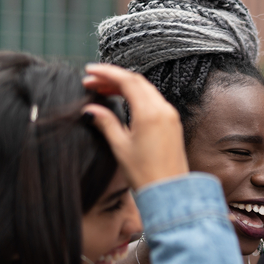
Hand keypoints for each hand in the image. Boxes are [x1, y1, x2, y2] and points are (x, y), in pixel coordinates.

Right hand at [81, 63, 188, 189]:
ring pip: (146, 90)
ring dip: (125, 86)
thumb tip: (90, 110)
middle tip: (92, 81)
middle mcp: (163, 110)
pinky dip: (137, 96)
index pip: (127, 81)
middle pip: (137, 82)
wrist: (169, 192)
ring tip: (103, 89)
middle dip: (113, 78)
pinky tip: (123, 101)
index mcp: (150, 113)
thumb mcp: (120, 146)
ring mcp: (171, 116)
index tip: (89, 71)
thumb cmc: (145, 173)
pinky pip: (154, 100)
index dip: (107, 73)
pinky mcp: (173, 124)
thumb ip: (106, 123)